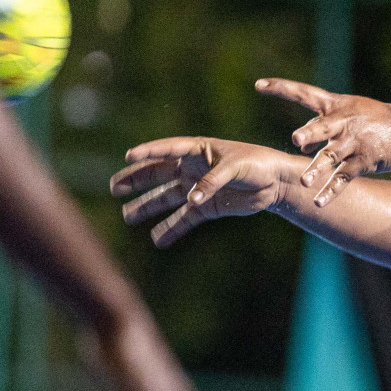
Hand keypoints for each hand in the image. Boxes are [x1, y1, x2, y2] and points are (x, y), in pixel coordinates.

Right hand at [112, 137, 298, 247]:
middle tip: (114, 187)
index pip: (168, 150)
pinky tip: (157, 240)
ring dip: (148, 206)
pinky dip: (172, 229)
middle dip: (136, 180)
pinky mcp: (207, 207)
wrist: (276, 183)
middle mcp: (193, 168)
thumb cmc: (257, 164)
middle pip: (158, 174)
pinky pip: (184, 219)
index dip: (149, 152)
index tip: (128, 155)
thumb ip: (212, 181)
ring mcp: (198, 188)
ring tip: (127, 216)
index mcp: (198, 150)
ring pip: (167, 197)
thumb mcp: (235, 168)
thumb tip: (191, 199)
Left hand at [256, 78, 390, 206]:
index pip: (304, 93)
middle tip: (297, 140)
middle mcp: (344, 122)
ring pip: (332, 157)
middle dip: (310, 134)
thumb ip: (322, 125)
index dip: (282, 88)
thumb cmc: (374, 120)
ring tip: (304, 182)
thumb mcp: (350, 112)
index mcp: (336, 105)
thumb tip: (299, 143)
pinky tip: (319, 202)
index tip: (259, 85)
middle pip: (323, 128)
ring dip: (317, 170)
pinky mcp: (364, 161)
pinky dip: (331, 191)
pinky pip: (344, 178)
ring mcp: (354, 142)